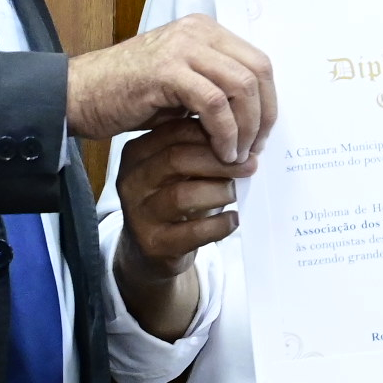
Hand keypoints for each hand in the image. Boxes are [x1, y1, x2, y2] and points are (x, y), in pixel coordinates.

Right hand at [67, 14, 275, 163]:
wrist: (80, 94)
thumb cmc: (129, 94)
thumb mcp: (182, 83)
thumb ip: (215, 86)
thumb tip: (254, 114)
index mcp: (205, 31)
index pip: (259, 62)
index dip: (269, 101)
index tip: (263, 133)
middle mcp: (198, 32)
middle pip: (257, 72)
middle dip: (263, 116)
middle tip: (255, 147)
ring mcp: (182, 48)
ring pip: (240, 86)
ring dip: (246, 127)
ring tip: (236, 154)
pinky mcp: (167, 71)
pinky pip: (214, 103)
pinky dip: (224, 131)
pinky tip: (220, 151)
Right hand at [111, 120, 250, 337]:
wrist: (149, 250)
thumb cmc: (173, 200)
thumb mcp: (181, 170)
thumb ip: (201, 150)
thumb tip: (245, 139)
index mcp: (138, 153)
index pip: (176, 132)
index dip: (214, 134)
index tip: (242, 143)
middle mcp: (132, 181)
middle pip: (177, 159)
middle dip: (220, 162)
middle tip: (250, 166)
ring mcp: (139, 214)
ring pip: (182, 195)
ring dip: (219, 192)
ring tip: (235, 194)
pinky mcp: (154, 243)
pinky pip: (194, 231)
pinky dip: (220, 224)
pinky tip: (232, 220)